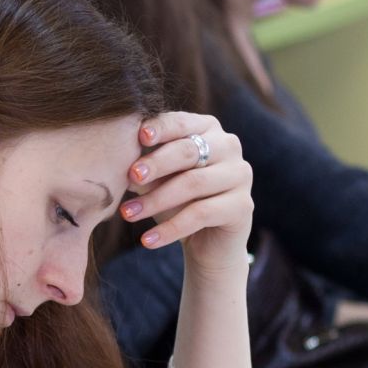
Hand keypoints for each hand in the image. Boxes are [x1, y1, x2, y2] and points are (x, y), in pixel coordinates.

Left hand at [120, 112, 253, 277]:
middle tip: (130, 178)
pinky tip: (148, 240)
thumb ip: (147, 168)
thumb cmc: (179, 203)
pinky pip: (201, 214)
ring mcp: (240, 175)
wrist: (207, 245)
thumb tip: (123, 166)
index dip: (161, 129)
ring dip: (156, 200)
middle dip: (156, 164)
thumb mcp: (159, 181)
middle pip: (188, 151)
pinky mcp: (244, 206)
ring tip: (128, 214)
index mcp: (208, 129)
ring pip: (193, 183)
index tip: (139, 137)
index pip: (182, 123)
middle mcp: (229, 146)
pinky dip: (171, 229)